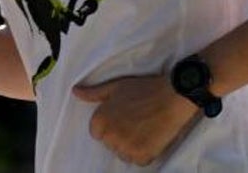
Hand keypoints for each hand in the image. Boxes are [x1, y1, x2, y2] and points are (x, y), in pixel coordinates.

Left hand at [73, 73, 198, 165]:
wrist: (172, 97)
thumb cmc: (144, 89)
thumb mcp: (116, 86)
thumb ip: (93, 93)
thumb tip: (75, 92)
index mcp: (101, 120)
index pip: (96, 133)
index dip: (110, 124)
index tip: (122, 117)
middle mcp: (110, 136)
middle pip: (110, 144)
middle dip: (119, 135)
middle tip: (135, 121)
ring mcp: (126, 148)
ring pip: (123, 154)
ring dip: (131, 146)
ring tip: (143, 129)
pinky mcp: (141, 156)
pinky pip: (137, 161)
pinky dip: (144, 153)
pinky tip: (150, 138)